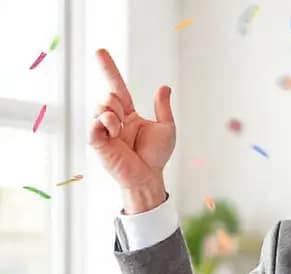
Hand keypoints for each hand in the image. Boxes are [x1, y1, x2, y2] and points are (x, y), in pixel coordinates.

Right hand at [89, 48, 175, 213]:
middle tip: (124, 116)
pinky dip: (105, 123)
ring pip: (100, 107)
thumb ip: (163, 107)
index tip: (100, 51)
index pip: (116, 87)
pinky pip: (94, 125)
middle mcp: (114, 120)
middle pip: (107, 96)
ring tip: (121, 127)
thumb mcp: (166, 127)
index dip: (108, 69)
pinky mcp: (98, 143)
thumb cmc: (157, 155)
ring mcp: (104, 131)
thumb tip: (164, 87)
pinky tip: (114, 132)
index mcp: (129, 114)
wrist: (150, 176)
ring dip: (113, 112)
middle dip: (115, 100)